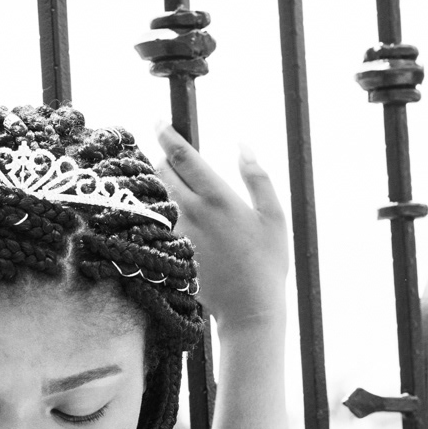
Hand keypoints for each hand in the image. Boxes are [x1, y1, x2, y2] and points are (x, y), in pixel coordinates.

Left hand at [155, 123, 288, 329]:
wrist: (248, 308)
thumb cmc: (267, 262)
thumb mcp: (273, 214)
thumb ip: (257, 176)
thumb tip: (243, 144)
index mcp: (218, 197)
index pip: (182, 155)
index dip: (167, 134)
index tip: (158, 120)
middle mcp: (192, 213)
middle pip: (161, 172)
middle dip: (161, 158)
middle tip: (167, 154)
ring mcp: (177, 234)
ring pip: (154, 197)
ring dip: (155, 184)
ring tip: (161, 179)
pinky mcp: (171, 253)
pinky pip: (154, 222)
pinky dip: (153, 209)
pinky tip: (158, 209)